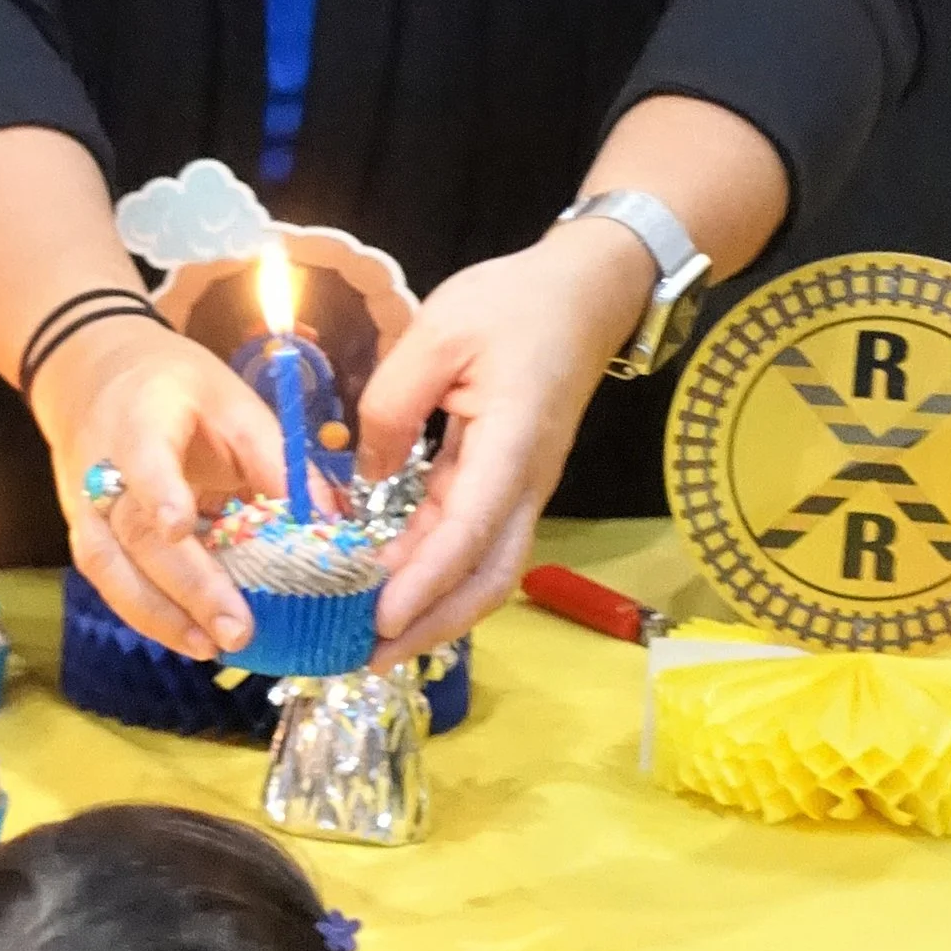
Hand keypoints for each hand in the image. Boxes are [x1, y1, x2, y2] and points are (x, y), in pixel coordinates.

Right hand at [36, 313, 293, 661]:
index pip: (143, 456)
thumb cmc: (176, 387)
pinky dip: (147, 614)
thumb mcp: (232, 402)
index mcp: (140, 418)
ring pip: (109, 566)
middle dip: (185, 584)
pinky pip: (110, 580)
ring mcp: (84, 505)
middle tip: (234, 629)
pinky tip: (188, 637)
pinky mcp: (85, 533)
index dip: (160, 491)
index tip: (181, 526)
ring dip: (159, 614)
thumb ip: (275, 459)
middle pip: (134, 531)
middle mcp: (100, 466)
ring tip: (209, 647)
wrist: (94, 374)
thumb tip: (329, 521)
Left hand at [358, 223, 647, 653]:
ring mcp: (520, 489)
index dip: (425, 582)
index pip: (468, 530)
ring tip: (369, 640)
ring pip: (483, 570)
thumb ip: (392, 400)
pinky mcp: (506, 485)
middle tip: (365, 657)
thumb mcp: (438, 331)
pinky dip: (433, 574)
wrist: (585, 293)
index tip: (380, 621)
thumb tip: (366, 471)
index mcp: (512, 443)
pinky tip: (389, 590)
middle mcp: (524, 482)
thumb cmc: (514, 305)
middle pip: (487, 577)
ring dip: (432, 610)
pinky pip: (472, 543)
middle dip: (430, 626)